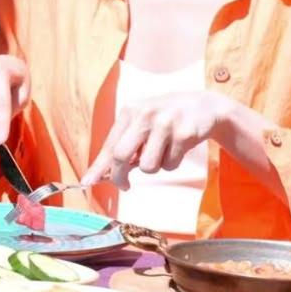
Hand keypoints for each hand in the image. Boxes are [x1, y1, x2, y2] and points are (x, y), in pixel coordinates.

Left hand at [82, 91, 233, 189]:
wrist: (203, 106)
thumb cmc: (165, 119)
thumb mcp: (142, 122)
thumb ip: (124, 144)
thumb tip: (104, 174)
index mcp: (130, 111)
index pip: (109, 145)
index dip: (98, 167)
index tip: (87, 182)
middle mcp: (145, 114)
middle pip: (121, 156)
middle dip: (120, 176)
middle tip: (125, 185)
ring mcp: (165, 124)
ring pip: (148, 166)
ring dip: (154, 166)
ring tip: (163, 151)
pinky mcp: (184, 134)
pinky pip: (170, 165)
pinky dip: (172, 162)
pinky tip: (178, 146)